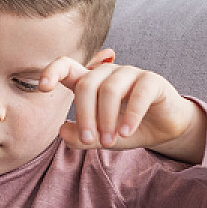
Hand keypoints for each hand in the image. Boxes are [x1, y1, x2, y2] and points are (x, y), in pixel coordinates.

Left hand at [39, 57, 206, 161]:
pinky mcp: (152, 80)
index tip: (42, 88)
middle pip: (86, 85)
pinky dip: (129, 115)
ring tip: (109, 141)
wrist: (164, 129)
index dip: (52, 72)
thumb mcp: (101, 137)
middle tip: (89, 141)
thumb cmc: (127, 128)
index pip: (66, 66)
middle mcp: (108, 73)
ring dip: (106, 119)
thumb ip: (81, 137)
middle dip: (84, 115)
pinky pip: (137, 94)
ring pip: (109, 89)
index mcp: (90, 81)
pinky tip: (126, 133)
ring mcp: (130, 73)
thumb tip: (62, 130)